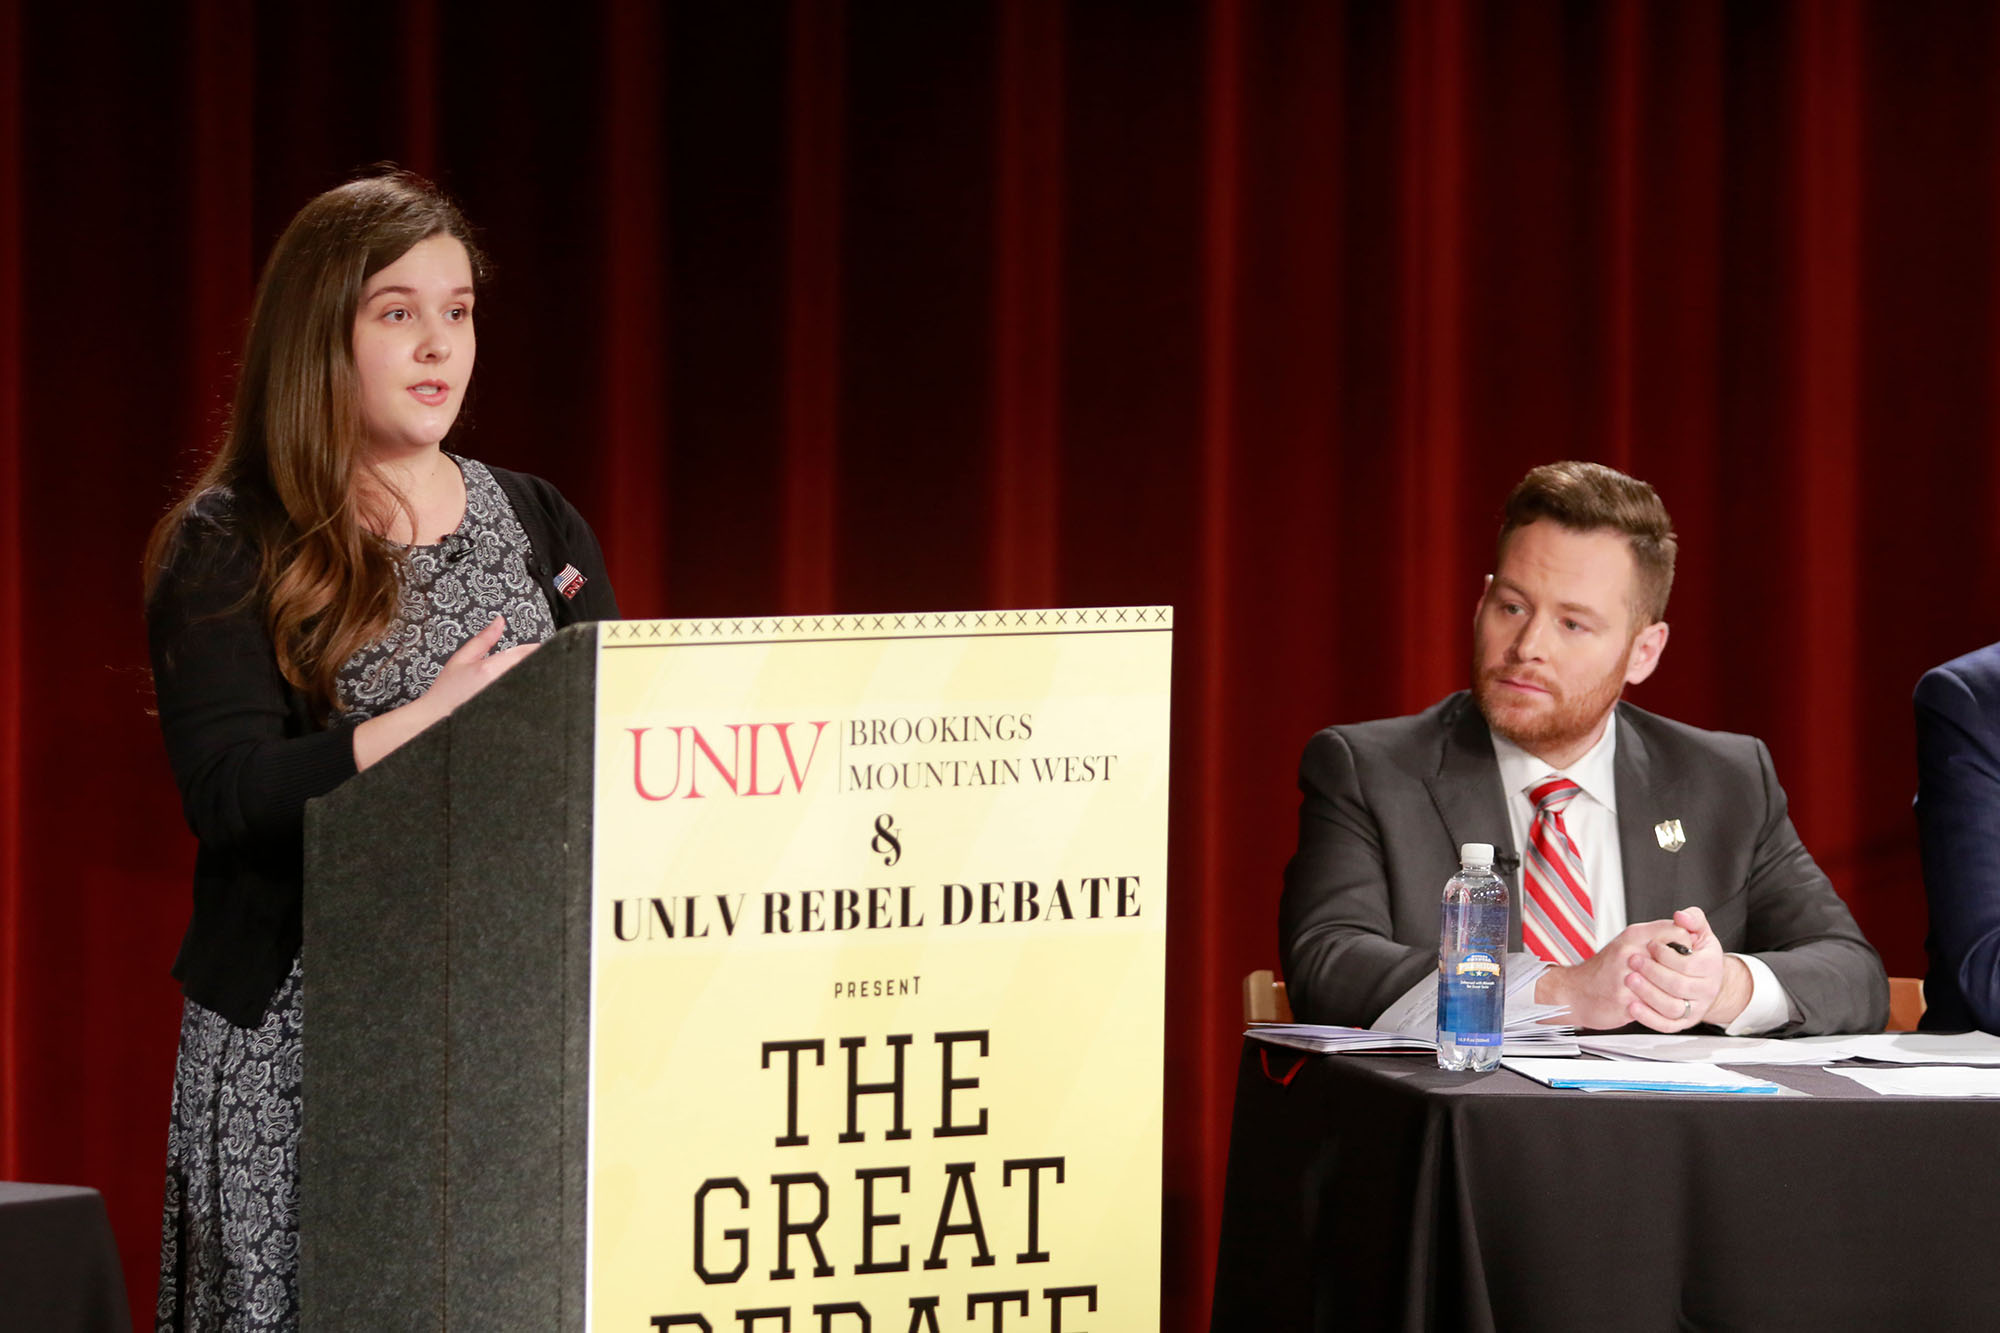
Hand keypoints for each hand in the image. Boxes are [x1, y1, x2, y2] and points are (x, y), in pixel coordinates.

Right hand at [352, 616, 537, 769]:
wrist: (436, 721)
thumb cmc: (447, 691)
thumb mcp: (462, 659)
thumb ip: (484, 640)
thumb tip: (500, 621)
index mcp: (491, 670)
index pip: (525, 654)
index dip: (539, 649)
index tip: (551, 645)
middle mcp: (502, 687)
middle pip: (534, 671)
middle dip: (544, 665)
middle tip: (553, 660)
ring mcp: (507, 704)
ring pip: (533, 688)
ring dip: (540, 681)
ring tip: (547, 677)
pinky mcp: (509, 717)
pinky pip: (526, 704)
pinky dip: (531, 697)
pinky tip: (533, 696)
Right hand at [1534, 919, 1686, 1029]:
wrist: (1573, 992)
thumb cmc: (1604, 969)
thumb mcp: (1627, 942)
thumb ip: (1654, 936)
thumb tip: (1685, 937)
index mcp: (1634, 935)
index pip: (1678, 932)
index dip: (1687, 945)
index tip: (1684, 955)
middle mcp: (1631, 952)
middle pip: (1680, 959)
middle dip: (1686, 971)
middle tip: (1682, 977)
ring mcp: (1628, 977)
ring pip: (1672, 985)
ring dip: (1676, 992)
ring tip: (1671, 993)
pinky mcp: (1626, 1000)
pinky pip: (1658, 1006)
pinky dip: (1662, 1007)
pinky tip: (1657, 1005)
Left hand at [1622, 906, 1751, 1030]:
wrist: (1700, 979)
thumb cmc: (1695, 955)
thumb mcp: (1698, 933)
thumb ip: (1692, 919)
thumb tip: (1681, 916)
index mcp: (1711, 966)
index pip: (1688, 964)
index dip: (1666, 954)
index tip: (1650, 944)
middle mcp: (1706, 990)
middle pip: (1678, 985)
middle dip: (1653, 972)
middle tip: (1633, 960)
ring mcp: (1694, 1008)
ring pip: (1672, 1007)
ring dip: (1648, 994)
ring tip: (1629, 979)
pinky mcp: (1682, 1022)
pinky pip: (1666, 1025)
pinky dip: (1648, 1018)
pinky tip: (1632, 1006)